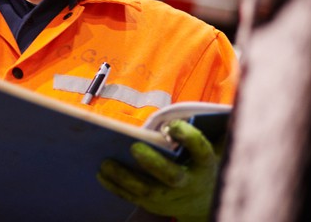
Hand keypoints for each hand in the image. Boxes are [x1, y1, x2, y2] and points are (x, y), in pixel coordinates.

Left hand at [97, 120, 219, 221]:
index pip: (200, 149)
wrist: (204, 201)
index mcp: (205, 164)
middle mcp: (189, 183)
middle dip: (153, 163)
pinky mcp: (155, 205)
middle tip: (134, 147)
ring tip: (105, 162)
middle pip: (172, 177)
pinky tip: (101, 172)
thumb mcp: (209, 147)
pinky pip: (133, 197)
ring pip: (148, 190)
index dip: (188, 137)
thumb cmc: (199, 162)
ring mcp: (172, 198)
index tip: (172, 125)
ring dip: (125, 177)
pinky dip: (116, 186)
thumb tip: (202, 105)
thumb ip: (203, 128)